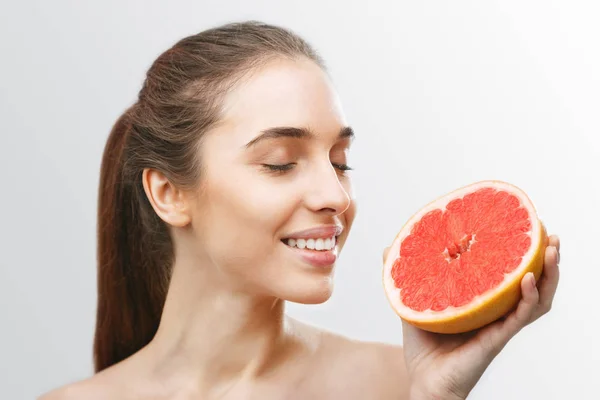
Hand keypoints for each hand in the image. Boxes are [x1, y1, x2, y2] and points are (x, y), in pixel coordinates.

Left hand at [384, 233, 560, 398]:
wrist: (424, 381)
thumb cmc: (423, 347)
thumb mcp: (413, 303)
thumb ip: (404, 277)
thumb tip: (388, 248)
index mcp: (482, 300)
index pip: (507, 272)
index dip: (518, 250)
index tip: (524, 224)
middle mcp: (497, 310)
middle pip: (531, 281)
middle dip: (545, 258)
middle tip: (550, 233)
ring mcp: (500, 323)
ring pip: (537, 297)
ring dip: (549, 273)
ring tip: (552, 249)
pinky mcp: (498, 337)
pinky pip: (521, 316)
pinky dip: (528, 297)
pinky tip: (527, 279)